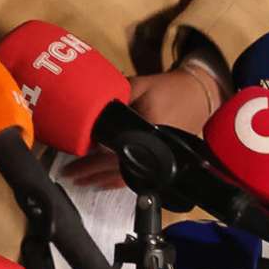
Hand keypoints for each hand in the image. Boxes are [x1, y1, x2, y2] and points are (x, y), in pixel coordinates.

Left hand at [69, 65, 226, 191]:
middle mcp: (153, 152)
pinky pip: (137, 176)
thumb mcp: (137, 85)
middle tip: (70, 175)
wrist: (197, 94)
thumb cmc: (167, 88)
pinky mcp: (161, 161)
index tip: (72, 163)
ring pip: (127, 177)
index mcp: (146, 134)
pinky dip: (118, 180)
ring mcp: (159, 160)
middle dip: (92, 174)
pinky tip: (103, 182)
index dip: (91, 161)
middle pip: (117, 169)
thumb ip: (114, 97)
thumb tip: (87, 111)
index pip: (114, 152)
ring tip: (82, 181)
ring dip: (103, 180)